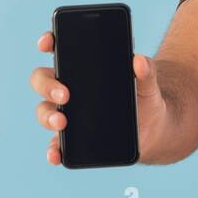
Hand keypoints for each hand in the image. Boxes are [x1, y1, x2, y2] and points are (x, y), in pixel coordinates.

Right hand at [29, 30, 166, 164]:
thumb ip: (147, 72)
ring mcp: (68, 114)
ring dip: (47, 116)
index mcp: (83, 69)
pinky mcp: (73, 139)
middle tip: (65, 94)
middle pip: (43, 80)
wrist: (154, 130)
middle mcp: (69, 89)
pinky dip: (52, 150)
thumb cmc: (146, 99)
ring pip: (45, 111)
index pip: (59, 50)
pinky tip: (55, 154)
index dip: (48, 43)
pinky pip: (56, 145)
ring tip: (61, 122)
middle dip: (48, 85)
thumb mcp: (148, 85)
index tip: (46, 43)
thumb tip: (139, 60)